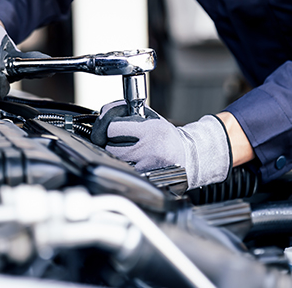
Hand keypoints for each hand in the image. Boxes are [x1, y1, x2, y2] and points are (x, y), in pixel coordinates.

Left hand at [91, 101, 231, 189]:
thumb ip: (129, 113)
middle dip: (108, 142)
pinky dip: (122, 166)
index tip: (111, 128)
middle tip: (115, 140)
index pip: (112, 128)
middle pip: (109, 146)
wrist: (187, 156)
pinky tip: (131, 161)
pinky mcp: (145, 178)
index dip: (108, 127)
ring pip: (115, 160)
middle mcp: (148, 148)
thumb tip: (104, 113)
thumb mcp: (152, 119)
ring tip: (125, 150)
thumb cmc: (166, 137)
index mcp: (150, 130)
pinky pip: (124, 170)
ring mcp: (146, 165)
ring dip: (114, 155)